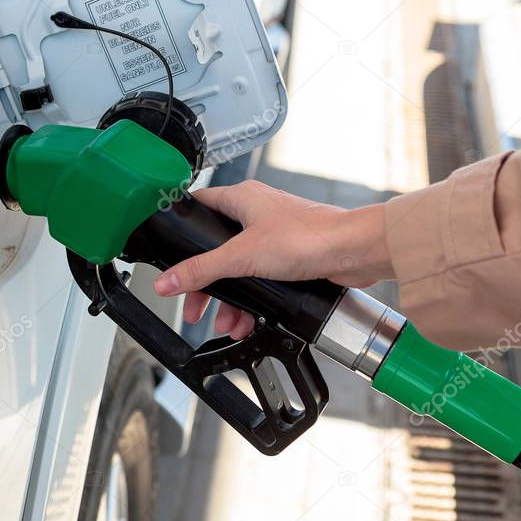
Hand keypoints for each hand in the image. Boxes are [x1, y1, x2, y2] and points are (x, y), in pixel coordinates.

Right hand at [153, 180, 394, 338]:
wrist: (352, 252)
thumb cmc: (307, 238)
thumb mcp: (242, 257)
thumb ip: (202, 270)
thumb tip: (167, 280)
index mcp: (241, 198)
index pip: (198, 205)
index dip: (181, 228)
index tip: (169, 252)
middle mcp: (256, 212)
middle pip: (216, 248)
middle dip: (207, 282)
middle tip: (195, 304)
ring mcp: (273, 235)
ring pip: (239, 268)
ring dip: (230, 298)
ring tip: (225, 321)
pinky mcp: (289, 256)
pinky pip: (259, 279)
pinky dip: (251, 300)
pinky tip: (246, 321)